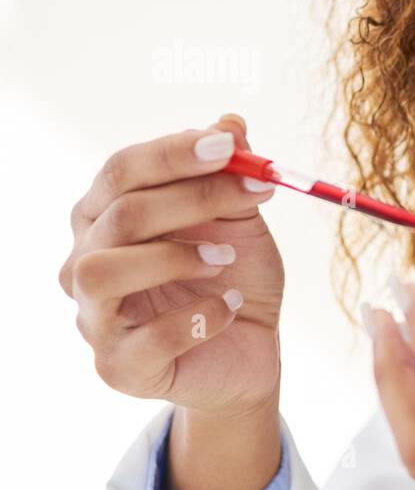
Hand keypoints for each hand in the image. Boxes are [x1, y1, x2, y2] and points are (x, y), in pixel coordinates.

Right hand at [61, 114, 284, 419]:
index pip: (121, 171)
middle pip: (119, 215)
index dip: (173, 153)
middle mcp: (85, 262)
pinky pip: (146, 339)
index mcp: (105, 218)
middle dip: (194, 197)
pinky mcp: (120, 368)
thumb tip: (230, 122)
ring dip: (174, 258)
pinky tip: (228, 308)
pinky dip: (196, 318)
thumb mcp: (240, 222)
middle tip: (255, 193)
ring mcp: (95, 318)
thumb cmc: (232, 277)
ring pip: (102, 272)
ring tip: (225, 260)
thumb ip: (230, 176)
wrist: (250, 349)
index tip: (229, 145)